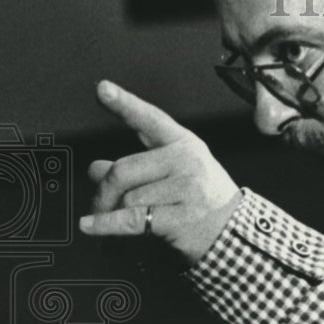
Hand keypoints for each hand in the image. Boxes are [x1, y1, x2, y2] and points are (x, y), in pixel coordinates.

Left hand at [81, 81, 242, 263]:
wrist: (233, 234)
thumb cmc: (201, 203)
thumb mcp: (175, 177)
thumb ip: (137, 169)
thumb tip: (95, 169)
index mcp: (185, 145)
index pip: (151, 120)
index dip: (125, 104)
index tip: (103, 89)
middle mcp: (187, 161)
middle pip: (124, 170)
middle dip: (103, 191)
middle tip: (97, 206)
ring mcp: (187, 189)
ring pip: (127, 198)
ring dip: (111, 215)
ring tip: (111, 224)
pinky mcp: (182, 218)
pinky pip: (133, 219)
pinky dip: (106, 225)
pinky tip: (90, 226)